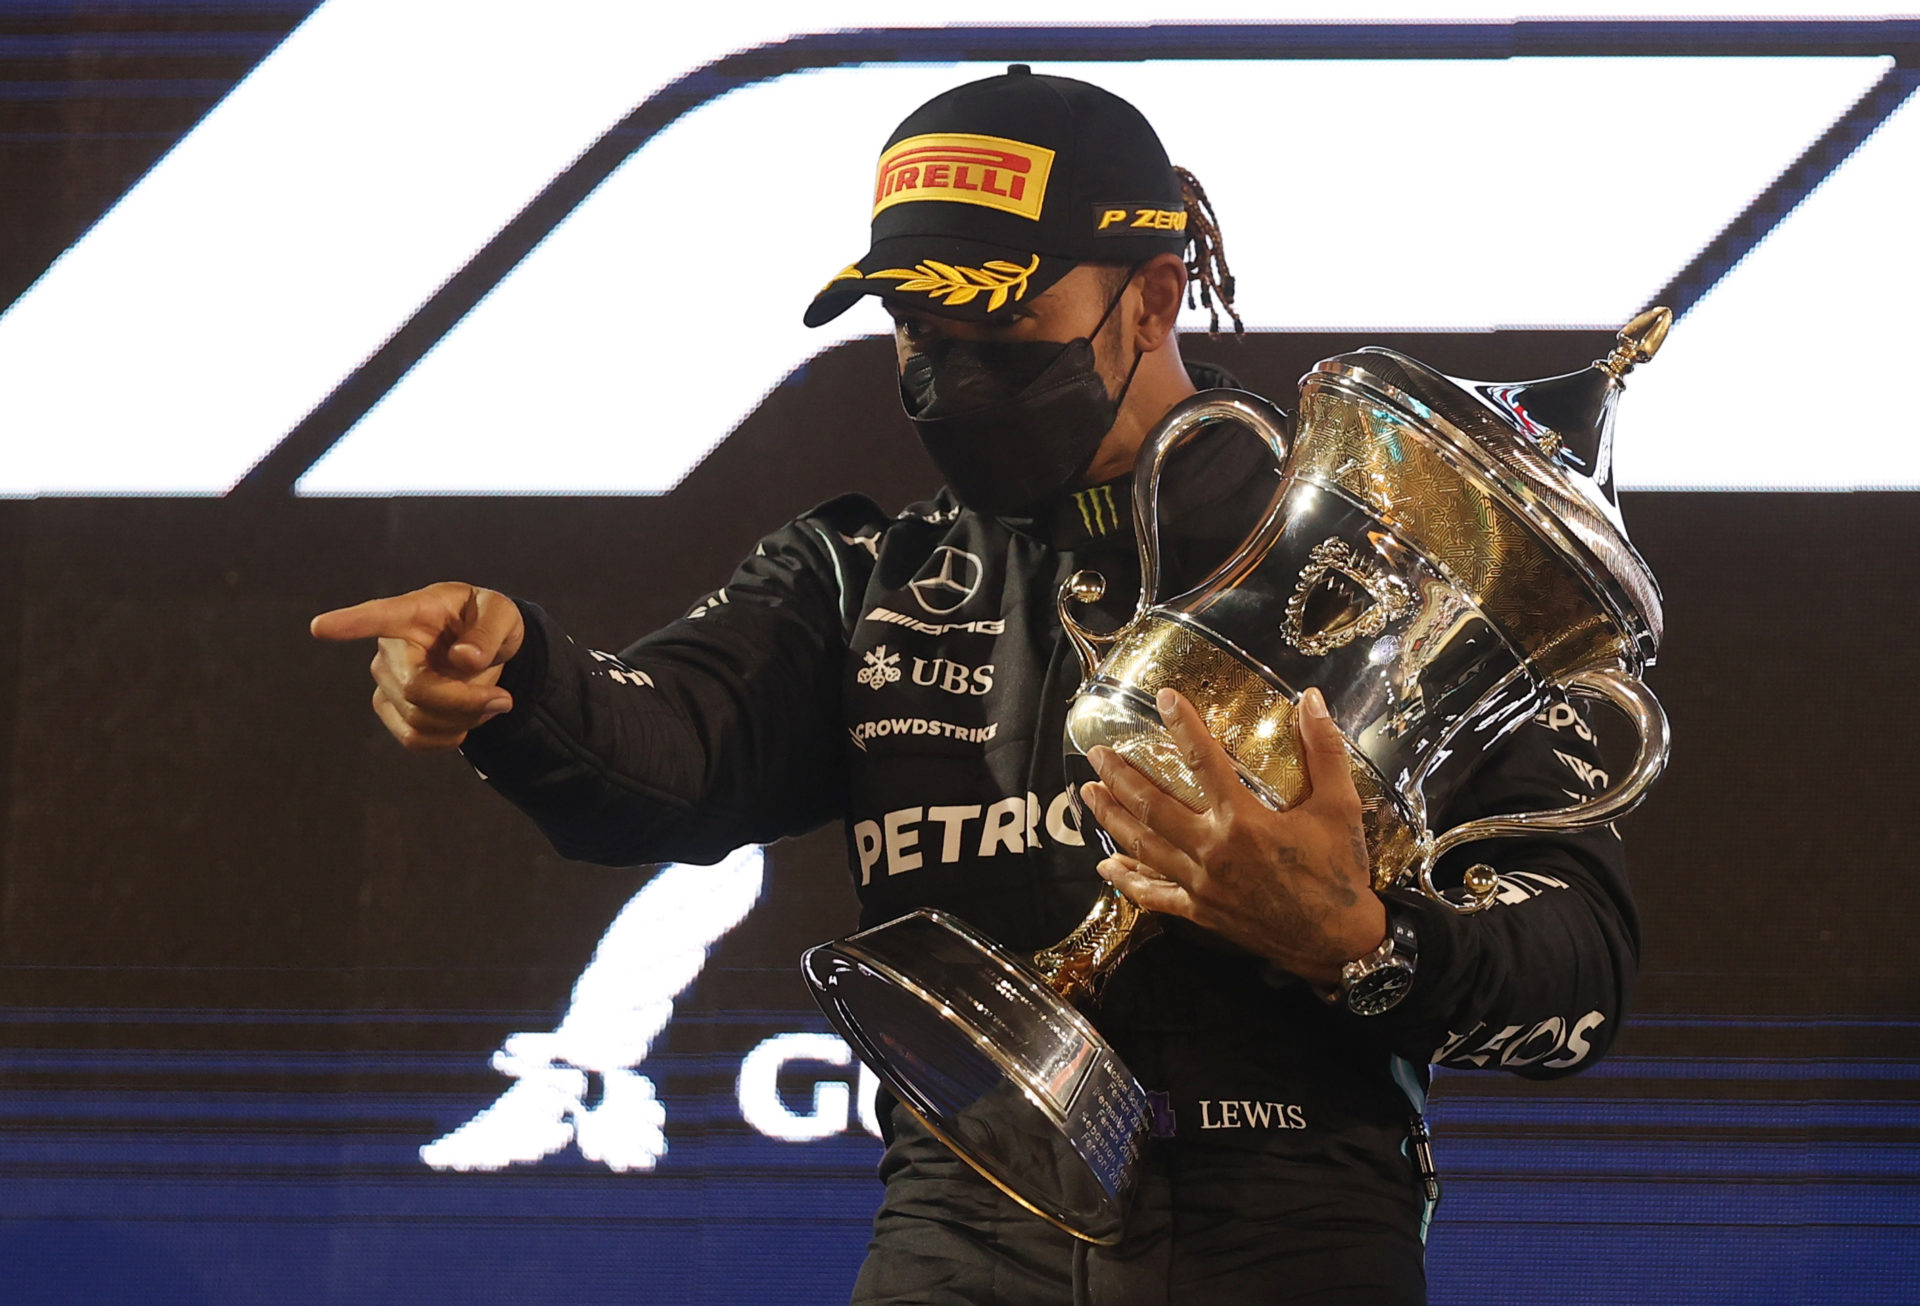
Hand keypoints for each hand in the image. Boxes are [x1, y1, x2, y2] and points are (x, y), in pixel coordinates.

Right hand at [310, 582, 525, 751]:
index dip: (350, 624)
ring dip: (464, 720)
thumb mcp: (503, 615)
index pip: (379, 617)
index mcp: (415, 612)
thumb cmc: (487, 620)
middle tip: (503, 700)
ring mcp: (384, 680)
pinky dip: (449, 737)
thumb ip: (489, 632)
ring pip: (417, 719)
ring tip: (490, 703)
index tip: (320, 627)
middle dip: (465, 702)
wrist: (483, 647)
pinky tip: (467, 719)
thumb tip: (464, 659)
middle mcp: (390, 647)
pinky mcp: (389, 708)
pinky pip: (414, 738)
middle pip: (415, 689)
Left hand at [1079, 686, 1385, 985]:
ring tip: (1088, 793)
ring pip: (1142, 845)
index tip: (1163, 698)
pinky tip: (1107, 868)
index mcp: (1244, 821)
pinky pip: (1154, 895)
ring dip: (1111, 817)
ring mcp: (1201, 884)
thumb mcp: (1339, 807)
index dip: (1182, 727)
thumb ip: (1325, 750)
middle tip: (1096, 753)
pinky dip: (1128, 881)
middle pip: (1152, 805)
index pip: (1204, 762)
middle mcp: (1212, 850)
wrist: (1339, 942)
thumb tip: (1313, 699)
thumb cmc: (1339, 873)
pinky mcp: (1199, 911)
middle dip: (1119, 776)